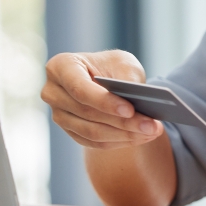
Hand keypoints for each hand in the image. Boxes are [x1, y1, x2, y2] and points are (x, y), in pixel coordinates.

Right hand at [41, 50, 163, 149]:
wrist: (105, 79)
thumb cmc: (112, 66)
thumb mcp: (122, 62)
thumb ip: (126, 77)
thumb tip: (136, 101)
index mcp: (60, 67)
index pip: (80, 89)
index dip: (104, 101)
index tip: (130, 109)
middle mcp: (53, 92)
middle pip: (87, 114)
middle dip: (124, 122)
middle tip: (152, 125)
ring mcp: (59, 115)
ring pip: (92, 133)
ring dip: (125, 135)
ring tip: (152, 132)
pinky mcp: (70, 131)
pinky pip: (95, 143)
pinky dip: (120, 142)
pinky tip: (142, 138)